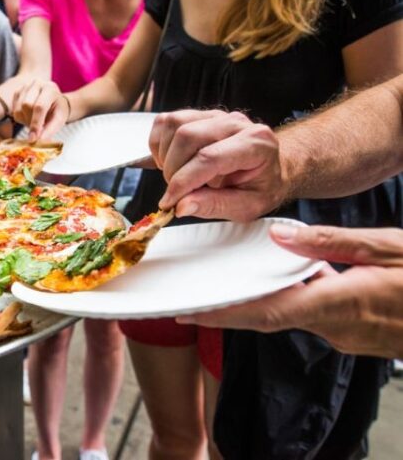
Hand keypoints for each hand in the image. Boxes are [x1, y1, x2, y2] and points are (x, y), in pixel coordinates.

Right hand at [11, 79, 68, 141]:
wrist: (53, 100)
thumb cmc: (57, 109)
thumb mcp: (59, 119)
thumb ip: (50, 129)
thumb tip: (38, 140)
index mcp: (50, 88)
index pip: (39, 106)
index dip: (35, 124)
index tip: (33, 138)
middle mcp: (36, 83)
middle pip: (26, 105)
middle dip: (30, 122)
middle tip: (38, 129)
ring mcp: (25, 86)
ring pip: (18, 109)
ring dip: (25, 121)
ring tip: (35, 121)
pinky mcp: (17, 92)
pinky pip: (14, 111)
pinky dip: (21, 118)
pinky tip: (29, 116)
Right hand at [152, 110, 285, 220]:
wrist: (269, 167)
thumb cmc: (261, 186)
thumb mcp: (247, 206)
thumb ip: (214, 206)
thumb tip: (182, 206)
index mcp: (256, 143)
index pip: (209, 158)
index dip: (183, 182)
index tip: (170, 202)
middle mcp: (235, 123)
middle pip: (186, 136)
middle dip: (172, 169)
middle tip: (177, 192)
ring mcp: (214, 116)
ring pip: (173, 125)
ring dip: (164, 155)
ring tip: (176, 175)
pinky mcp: (197, 115)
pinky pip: (165, 122)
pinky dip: (158, 144)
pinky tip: (170, 161)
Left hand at [178, 224, 402, 357]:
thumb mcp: (389, 249)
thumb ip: (331, 244)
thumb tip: (279, 236)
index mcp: (340, 303)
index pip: (267, 312)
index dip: (225, 314)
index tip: (191, 310)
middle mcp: (336, 328)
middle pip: (270, 317)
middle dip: (230, 310)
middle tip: (192, 298)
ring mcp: (347, 336)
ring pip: (289, 317)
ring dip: (258, 304)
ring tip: (224, 286)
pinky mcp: (355, 335)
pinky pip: (311, 316)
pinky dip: (289, 301)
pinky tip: (282, 281)